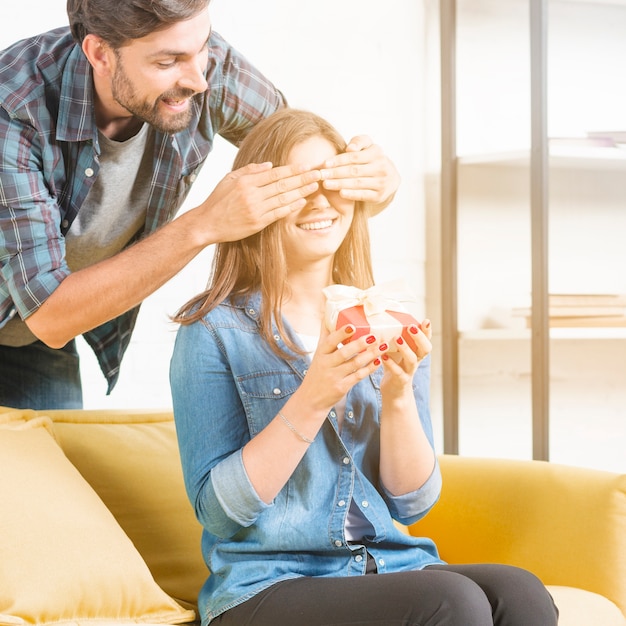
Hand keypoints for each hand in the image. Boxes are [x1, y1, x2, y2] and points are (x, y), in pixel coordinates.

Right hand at [194, 161, 321, 243]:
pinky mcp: (257, 223)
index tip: (306, 166)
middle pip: (282, 184)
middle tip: (318, 174)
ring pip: (283, 198)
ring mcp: (255, 209)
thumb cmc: (218, 200)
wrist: (207, 223)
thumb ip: (250, 170)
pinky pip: (278, 213)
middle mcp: (252, 194)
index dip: (292, 170)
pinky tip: (302, 201)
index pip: (274, 173)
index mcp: (246, 181)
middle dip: (302, 179)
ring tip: (315, 186)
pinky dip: (291, 207)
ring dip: (301, 191)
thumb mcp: (230, 179)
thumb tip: (270, 165)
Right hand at [296, 323, 383, 413]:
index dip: (341, 334)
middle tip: (374, 336)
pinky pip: (358, 376)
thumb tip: (326, 314)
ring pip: (354, 364)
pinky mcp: (342, 388)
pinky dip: (369, 369)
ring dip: (370, 355)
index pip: (330, 341)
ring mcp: (334, 377)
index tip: (353, 326)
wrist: (310, 400)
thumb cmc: (317, 373)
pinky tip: (378, 362)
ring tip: (382, 347)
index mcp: (320, 354)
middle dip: (360, 344)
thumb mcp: (318, 355)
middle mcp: (326, 364)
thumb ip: (325, 336)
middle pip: (344, 352)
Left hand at [319, 135, 399, 213]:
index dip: (338, 160)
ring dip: (339, 184)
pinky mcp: (379, 196)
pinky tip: (340, 193)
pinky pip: (363, 195)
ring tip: (326, 184)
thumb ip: (358, 142)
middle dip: (336, 173)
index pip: (354, 157)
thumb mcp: (367, 145)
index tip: (325, 164)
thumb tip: (350, 148)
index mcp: (377, 153)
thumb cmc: (371, 159)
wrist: (390, 178)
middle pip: (354, 170)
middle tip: (321, 175)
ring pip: (357, 183)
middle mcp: (381, 167)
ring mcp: (381, 183)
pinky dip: (351, 194)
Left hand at [380, 319, 431, 396]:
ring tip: (397, 338)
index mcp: (416, 352)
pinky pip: (398, 372)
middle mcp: (416, 361)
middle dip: (419, 337)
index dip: (427, 331)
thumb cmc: (395, 368)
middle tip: (411, 327)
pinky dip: (391, 364)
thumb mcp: (397, 352)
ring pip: (412, 359)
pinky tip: (384, 357)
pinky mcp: (400, 380)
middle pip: (425, 349)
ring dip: (405, 348)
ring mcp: (409, 371)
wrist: (394, 392)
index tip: (426, 321)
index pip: (426, 340)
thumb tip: (383, 320)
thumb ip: (394, 339)